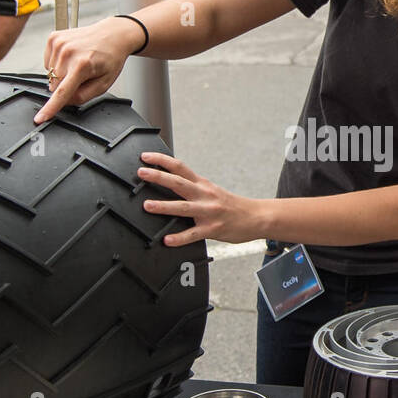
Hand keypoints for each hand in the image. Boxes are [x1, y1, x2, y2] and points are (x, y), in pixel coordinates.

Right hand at [35, 17, 138, 123]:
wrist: (112, 34)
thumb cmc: (110, 58)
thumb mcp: (104, 84)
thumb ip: (83, 96)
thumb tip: (65, 101)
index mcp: (82, 65)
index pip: (62, 93)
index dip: (50, 108)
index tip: (39, 118)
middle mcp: (68, 52)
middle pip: (55, 85)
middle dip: (66, 87)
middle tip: (82, 76)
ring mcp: (58, 43)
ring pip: (50, 74)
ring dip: (62, 74)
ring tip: (78, 63)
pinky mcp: (53, 38)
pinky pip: (48, 62)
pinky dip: (57, 63)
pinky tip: (71, 57)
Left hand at [138, 151, 263, 246]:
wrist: (256, 217)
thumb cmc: (231, 205)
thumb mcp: (212, 191)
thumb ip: (193, 188)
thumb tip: (170, 183)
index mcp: (202, 184)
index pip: (180, 167)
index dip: (162, 160)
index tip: (145, 156)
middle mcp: (204, 195)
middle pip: (178, 183)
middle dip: (158, 177)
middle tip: (141, 173)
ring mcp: (209, 212)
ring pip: (183, 207)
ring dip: (164, 206)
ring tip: (147, 206)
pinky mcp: (212, 229)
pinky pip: (193, 234)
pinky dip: (179, 238)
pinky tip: (168, 240)